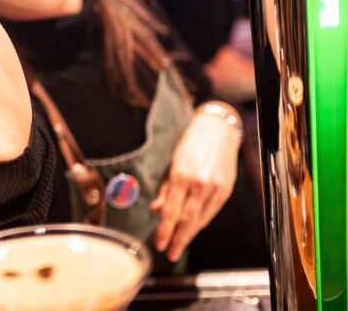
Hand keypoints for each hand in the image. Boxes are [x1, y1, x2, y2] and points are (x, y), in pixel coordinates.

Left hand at [150, 103, 241, 260]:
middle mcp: (200, 184)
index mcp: (182, 176)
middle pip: (187, 220)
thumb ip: (165, 189)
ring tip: (179, 245)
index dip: (165, 230)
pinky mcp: (226, 189)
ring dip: (189, 234)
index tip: (160, 243)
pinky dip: (201, 222)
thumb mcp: (172, 163)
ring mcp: (215, 188)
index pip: (172, 211)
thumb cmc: (191, 144)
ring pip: (201, 219)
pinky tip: (193, 229)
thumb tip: (157, 210)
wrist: (218, 131)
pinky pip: (211, 212)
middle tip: (169, 253)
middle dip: (178, 239)